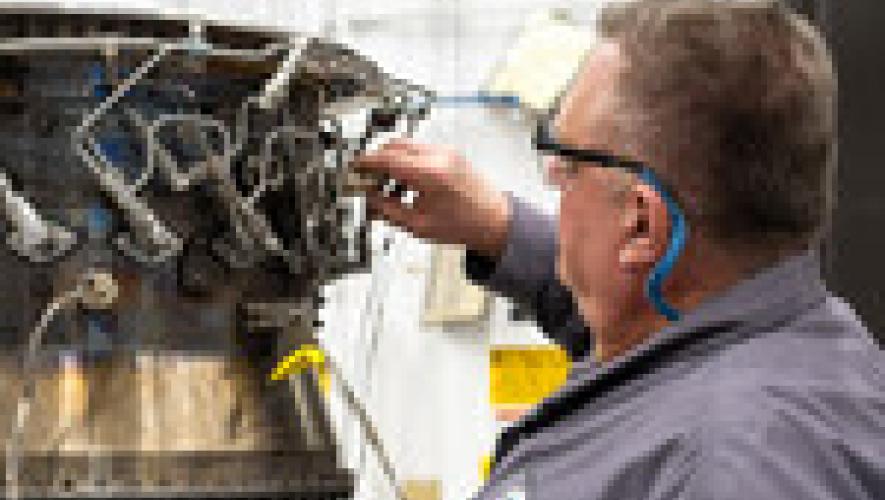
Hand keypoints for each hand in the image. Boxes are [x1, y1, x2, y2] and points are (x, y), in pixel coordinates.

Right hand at [354, 140, 510, 257]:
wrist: (497, 221)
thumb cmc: (462, 227)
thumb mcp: (419, 225)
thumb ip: (388, 210)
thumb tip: (368, 197)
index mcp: (429, 173)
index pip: (387, 159)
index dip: (366, 163)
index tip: (353, 169)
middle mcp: (438, 155)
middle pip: (395, 145)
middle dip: (377, 160)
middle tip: (368, 180)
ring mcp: (446, 151)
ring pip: (408, 146)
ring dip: (392, 161)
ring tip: (388, 188)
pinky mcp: (451, 153)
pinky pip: (421, 150)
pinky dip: (408, 161)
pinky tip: (407, 185)